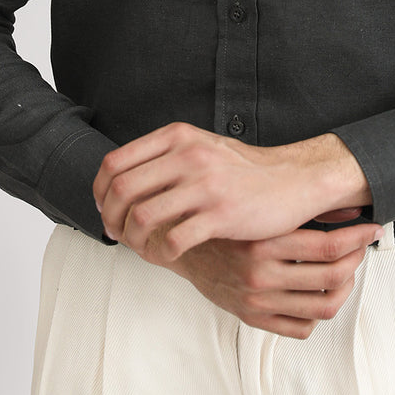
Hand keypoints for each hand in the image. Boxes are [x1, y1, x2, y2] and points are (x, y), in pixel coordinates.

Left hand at [92, 121, 371, 262]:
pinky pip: (172, 240)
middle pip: (121, 190)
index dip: (100, 191)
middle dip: (110, 218)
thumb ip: (165, 157)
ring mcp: (204, 184)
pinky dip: (159, 254)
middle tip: (116, 234)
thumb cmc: (244, 171)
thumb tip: (120, 180)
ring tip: (141, 247)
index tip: (107, 208)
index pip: (115, 162)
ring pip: (140, 217)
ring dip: (132, 239)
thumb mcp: (202, 147)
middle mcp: (187, 155)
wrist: (294, 182)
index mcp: (178, 137)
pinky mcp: (221, 214)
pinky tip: (166, 257)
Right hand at [164, 223, 382, 338]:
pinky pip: (300, 328)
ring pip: (323, 306)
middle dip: (356, 260)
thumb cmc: (222, 225)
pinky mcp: (252, 319)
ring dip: (344, 288)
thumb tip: (345, 208)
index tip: (369, 229)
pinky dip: (318, 315)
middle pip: (332, 277)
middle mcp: (260, 275)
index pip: (327, 247)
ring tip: (346, 271)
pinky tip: (319, 294)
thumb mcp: (256, 211)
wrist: (181, 246)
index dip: (357, 238)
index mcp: (262, 243)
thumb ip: (296, 211)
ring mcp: (257, 301)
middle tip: (361, 246)